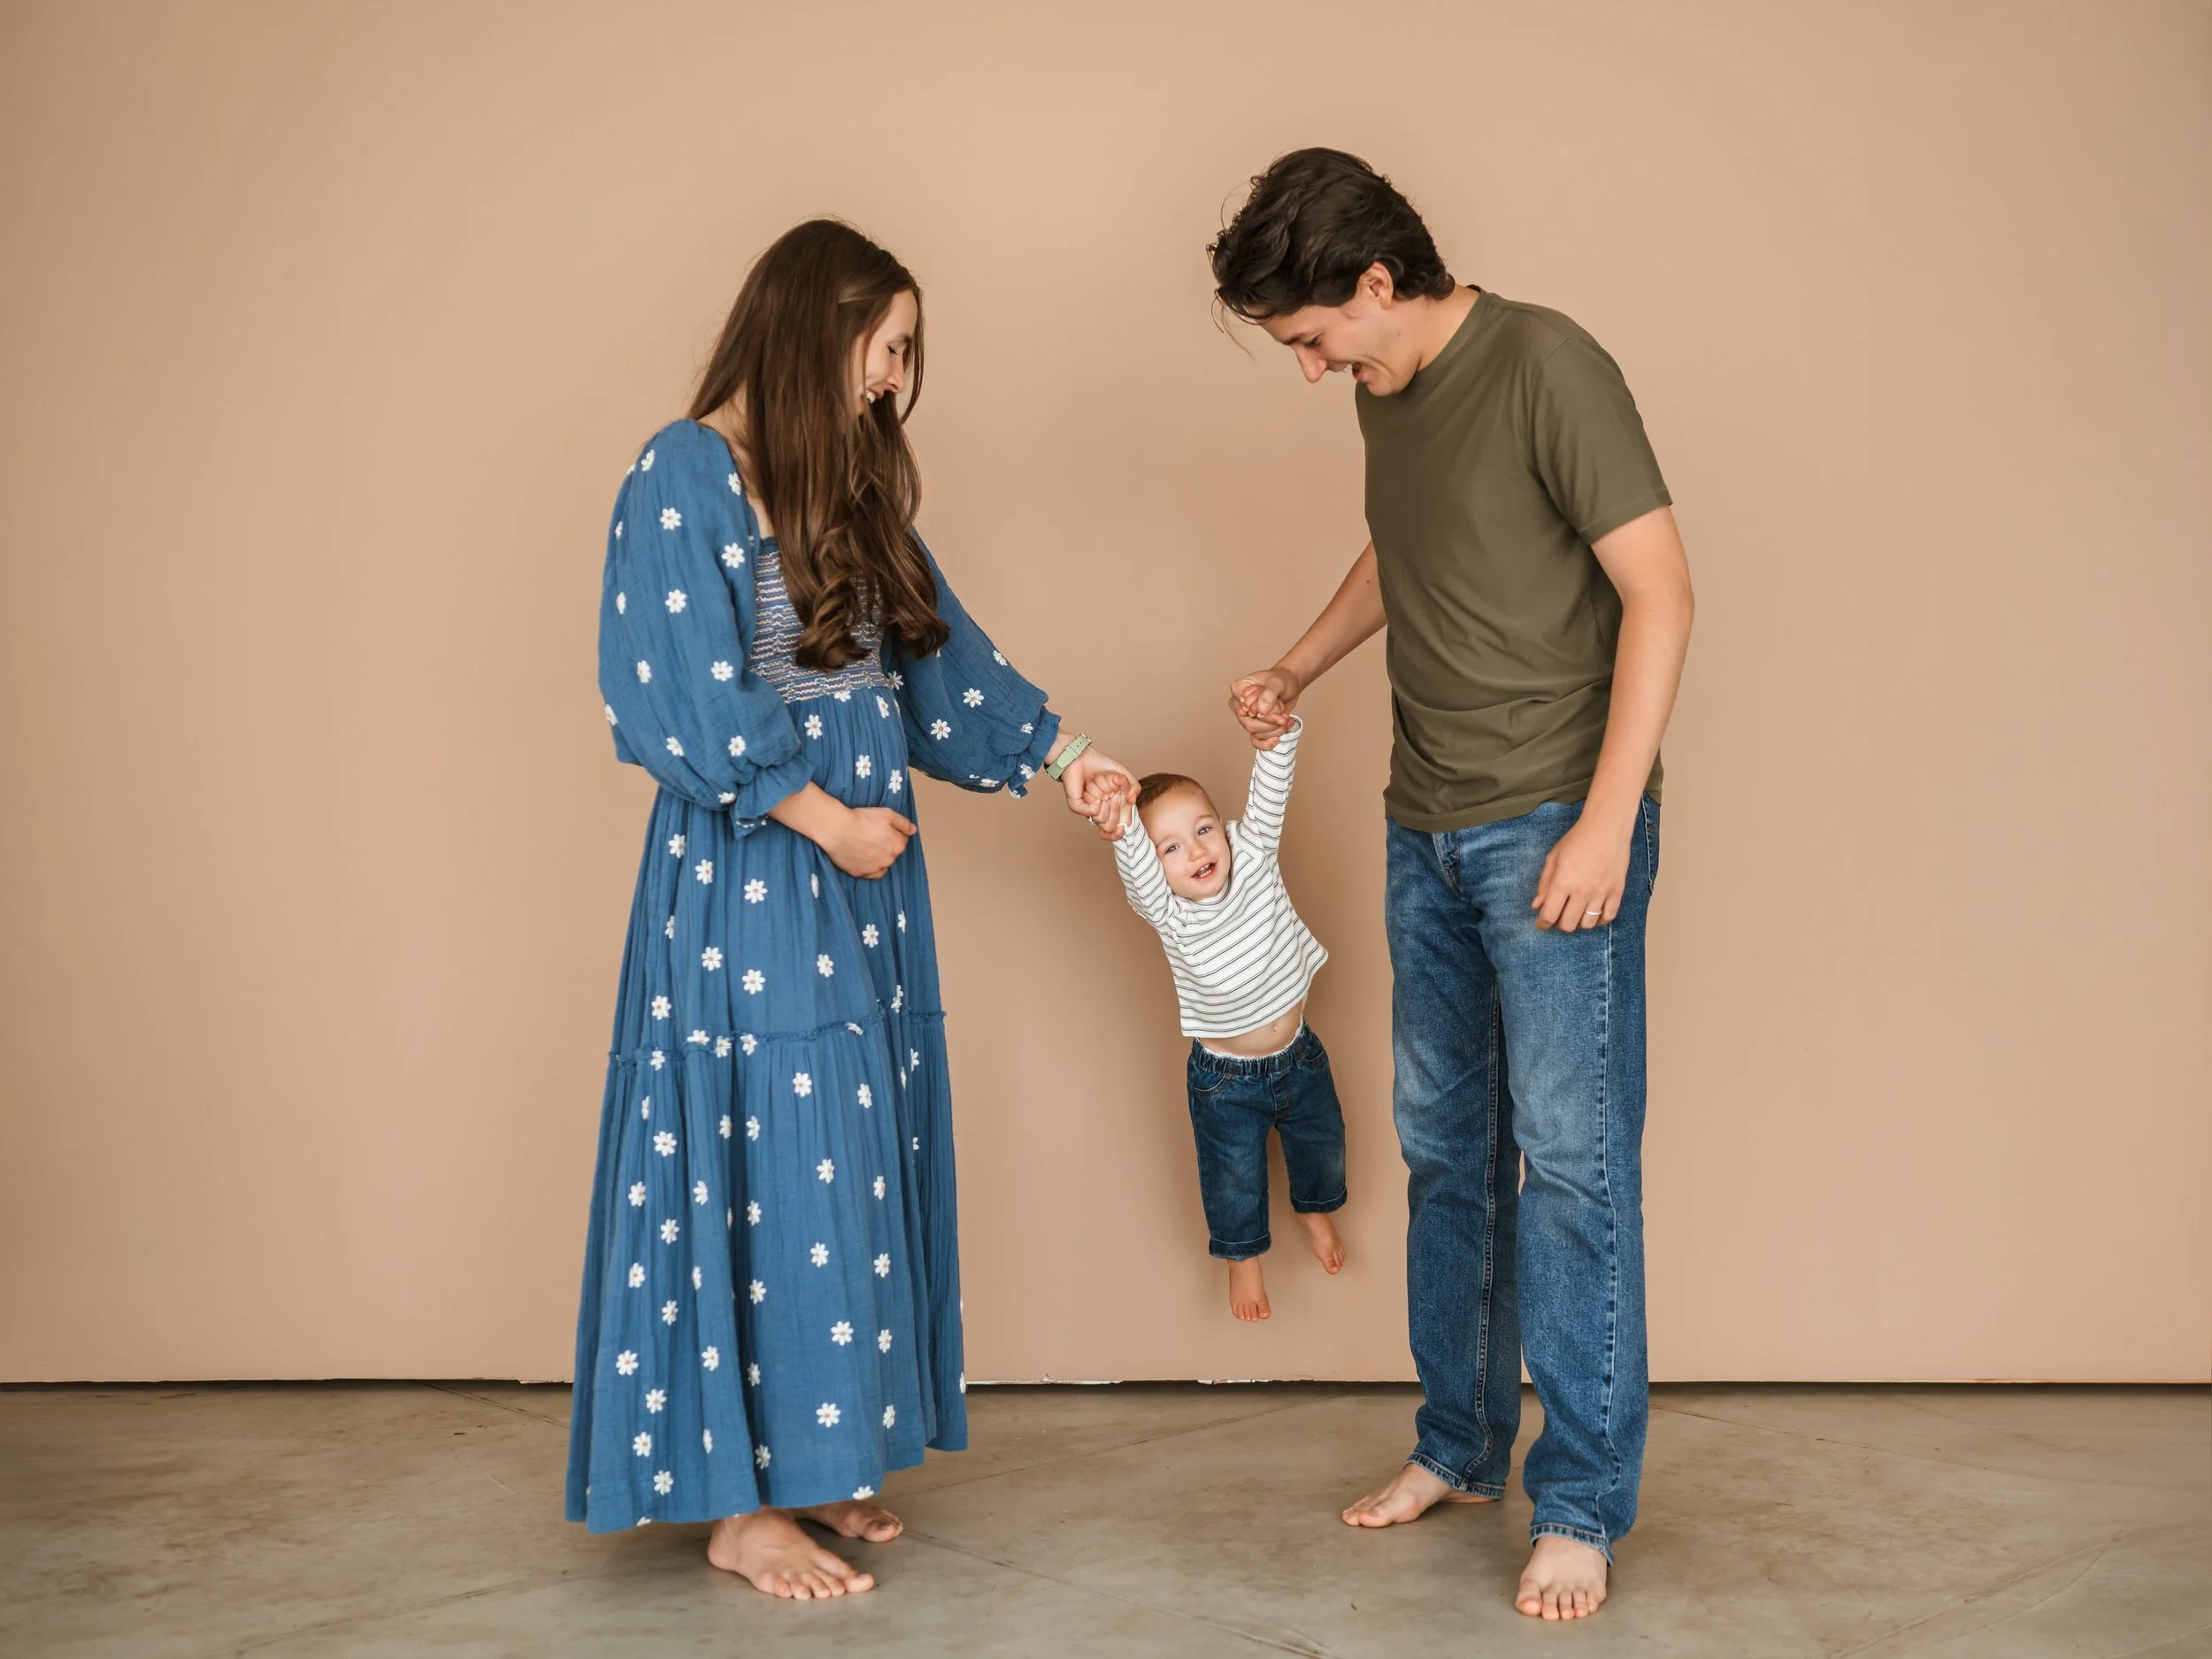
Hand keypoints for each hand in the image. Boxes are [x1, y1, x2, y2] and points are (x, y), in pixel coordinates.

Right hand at [828, 805, 915, 879]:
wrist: (838, 829)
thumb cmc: (862, 819)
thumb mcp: (887, 814)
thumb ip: (903, 823)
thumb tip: (913, 830)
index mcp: (898, 845)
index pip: (901, 840)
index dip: (892, 833)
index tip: (882, 829)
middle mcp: (889, 860)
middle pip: (891, 853)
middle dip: (885, 845)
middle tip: (871, 835)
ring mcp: (875, 868)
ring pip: (882, 863)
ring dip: (877, 857)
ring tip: (865, 846)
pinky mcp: (861, 873)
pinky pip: (870, 874)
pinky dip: (869, 867)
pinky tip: (863, 859)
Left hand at [1060, 746, 1134, 840]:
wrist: (1081, 756)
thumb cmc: (1100, 765)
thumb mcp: (1123, 773)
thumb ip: (1134, 787)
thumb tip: (1132, 801)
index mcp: (1111, 807)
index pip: (1116, 830)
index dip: (1119, 833)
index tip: (1122, 828)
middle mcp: (1099, 811)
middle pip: (1111, 826)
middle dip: (1116, 807)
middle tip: (1113, 792)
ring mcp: (1088, 809)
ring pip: (1102, 818)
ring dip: (1104, 796)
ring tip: (1098, 784)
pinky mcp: (1077, 806)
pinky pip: (1092, 811)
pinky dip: (1094, 796)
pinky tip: (1090, 786)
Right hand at [1229, 667, 1300, 749]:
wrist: (1289, 684)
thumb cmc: (1281, 679)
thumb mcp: (1277, 682)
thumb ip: (1269, 694)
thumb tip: (1261, 710)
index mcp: (1238, 689)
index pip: (1245, 708)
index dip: (1262, 714)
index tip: (1280, 710)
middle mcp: (1239, 704)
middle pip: (1249, 724)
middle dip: (1270, 724)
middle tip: (1285, 718)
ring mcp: (1246, 717)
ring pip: (1256, 733)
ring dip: (1275, 730)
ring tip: (1287, 720)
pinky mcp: (1256, 726)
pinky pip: (1256, 741)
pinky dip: (1267, 743)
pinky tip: (1277, 739)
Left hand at [1531, 812, 1632, 932]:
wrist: (1607, 827)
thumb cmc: (1577, 840)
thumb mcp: (1553, 858)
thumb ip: (1544, 884)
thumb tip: (1537, 906)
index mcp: (1563, 881)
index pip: (1549, 915)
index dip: (1542, 923)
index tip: (1541, 923)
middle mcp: (1582, 891)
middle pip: (1568, 925)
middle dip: (1559, 924)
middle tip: (1558, 916)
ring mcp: (1601, 892)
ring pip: (1587, 925)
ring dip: (1578, 923)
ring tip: (1575, 914)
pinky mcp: (1617, 891)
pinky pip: (1608, 917)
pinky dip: (1598, 920)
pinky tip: (1593, 914)